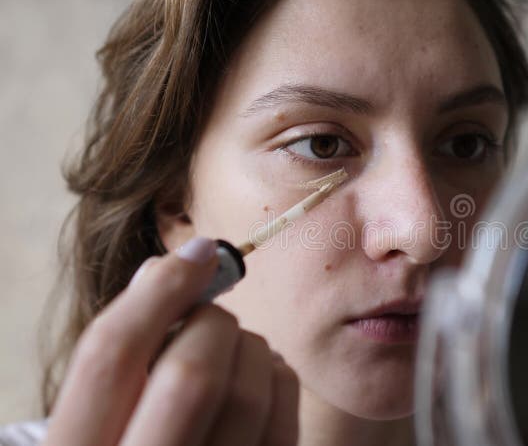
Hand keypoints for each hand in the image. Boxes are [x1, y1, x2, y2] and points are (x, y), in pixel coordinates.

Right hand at [43, 237, 298, 445]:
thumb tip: (168, 267)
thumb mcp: (94, 422)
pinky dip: (278, 375)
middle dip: (210, 321)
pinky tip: (263, 373)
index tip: (196, 251)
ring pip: (249, 391)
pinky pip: (285, 416)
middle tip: (209, 316)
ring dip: (249, 345)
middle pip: (192, 370)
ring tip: (232, 347)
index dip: (158, 290)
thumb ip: (120, 361)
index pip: (111, 356)